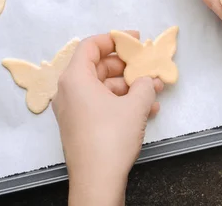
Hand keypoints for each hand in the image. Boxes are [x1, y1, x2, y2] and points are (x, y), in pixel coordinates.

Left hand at [53, 33, 163, 205]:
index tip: (134, 40)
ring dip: (128, 87)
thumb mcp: (135, 106)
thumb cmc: (111, 138)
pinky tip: (146, 110)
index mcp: (75, 78)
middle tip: (147, 67)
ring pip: (102, 87)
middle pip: (98, 66)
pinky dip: (120, 102)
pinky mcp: (79, 125)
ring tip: (153, 91)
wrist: (96, 181)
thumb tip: (148, 80)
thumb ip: (145, 85)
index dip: (114, 39)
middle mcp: (68, 90)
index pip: (91, 45)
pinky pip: (100, 104)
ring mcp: (72, 109)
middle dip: (126, 67)